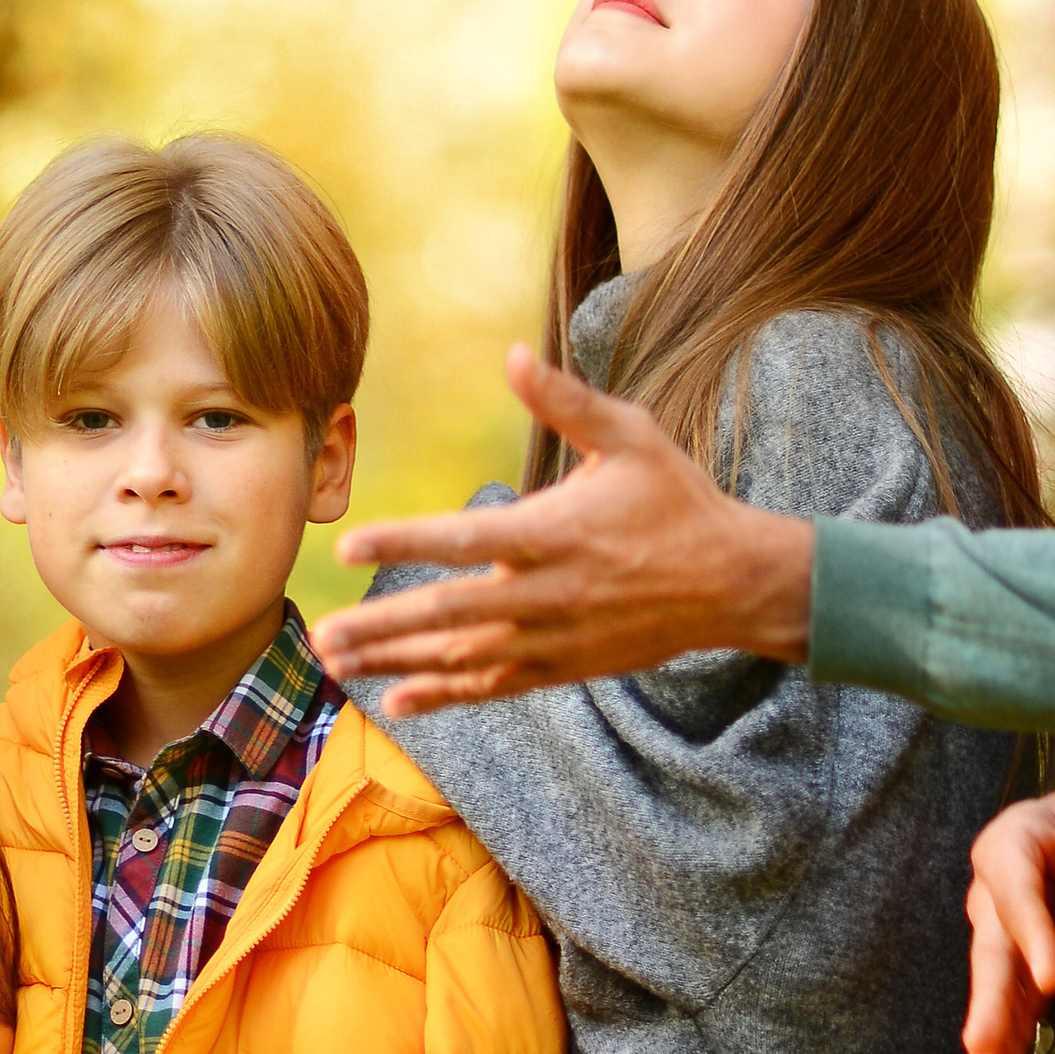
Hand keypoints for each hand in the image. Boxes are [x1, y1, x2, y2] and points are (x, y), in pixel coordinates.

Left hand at [311, 345, 815, 706]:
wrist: (733, 582)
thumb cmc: (676, 499)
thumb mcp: (630, 437)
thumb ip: (566, 400)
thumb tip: (513, 354)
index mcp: (555, 533)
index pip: (466, 540)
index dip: (404, 543)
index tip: (349, 547)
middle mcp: (548, 594)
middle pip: (449, 614)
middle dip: (381, 627)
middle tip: (320, 634)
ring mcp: (554, 638)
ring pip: (462, 657)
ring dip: (396, 661)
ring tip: (335, 662)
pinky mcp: (563, 667)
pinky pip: (493, 686)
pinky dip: (444, 695)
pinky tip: (395, 700)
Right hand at [961, 790, 1054, 1053]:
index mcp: (1009, 851)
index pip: (1019, 894)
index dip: (1033, 935)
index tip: (1054, 979)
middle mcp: (993, 901)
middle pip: (993, 955)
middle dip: (988, 1003)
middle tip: (979, 1045)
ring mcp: (1003, 941)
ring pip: (995, 992)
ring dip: (988, 1040)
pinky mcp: (1020, 974)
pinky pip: (1011, 1013)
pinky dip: (1002, 1051)